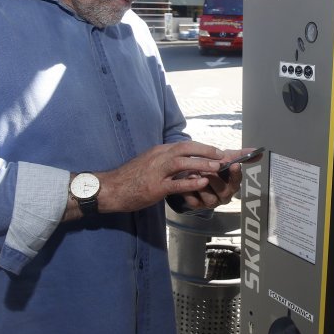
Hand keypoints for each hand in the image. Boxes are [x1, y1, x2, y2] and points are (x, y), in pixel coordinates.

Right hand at [92, 141, 223, 213]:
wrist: (110, 189)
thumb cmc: (131, 178)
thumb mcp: (150, 163)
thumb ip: (166, 161)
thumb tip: (185, 162)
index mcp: (159, 151)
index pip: (185, 144)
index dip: (203, 147)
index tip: (217, 150)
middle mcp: (159, 157)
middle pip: (186, 148)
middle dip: (206, 150)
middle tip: (223, 155)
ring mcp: (156, 171)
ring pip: (182, 162)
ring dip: (202, 163)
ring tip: (218, 167)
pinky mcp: (154, 187)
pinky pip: (175, 183)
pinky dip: (190, 182)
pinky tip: (202, 183)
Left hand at [174, 148, 260, 211]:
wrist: (192, 171)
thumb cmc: (212, 165)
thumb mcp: (226, 157)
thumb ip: (241, 155)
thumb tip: (259, 151)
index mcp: (233, 184)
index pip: (237, 181)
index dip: (236, 173)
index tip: (234, 164)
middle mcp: (224, 196)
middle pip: (223, 191)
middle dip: (214, 178)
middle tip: (205, 169)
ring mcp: (211, 202)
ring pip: (209, 198)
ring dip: (200, 184)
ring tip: (192, 173)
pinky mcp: (197, 206)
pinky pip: (194, 202)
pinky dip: (189, 191)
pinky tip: (185, 182)